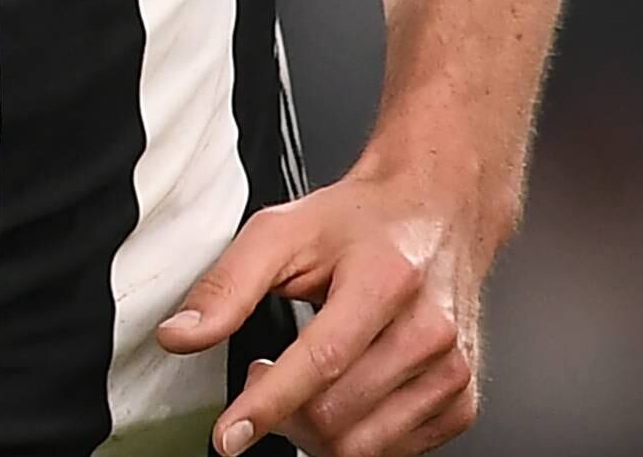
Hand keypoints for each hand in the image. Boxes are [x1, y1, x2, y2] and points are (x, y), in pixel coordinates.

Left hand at [158, 166, 495, 456]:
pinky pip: (392, 452)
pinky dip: (356, 435)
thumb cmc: (365, 222)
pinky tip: (347, 392)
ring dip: (315, 430)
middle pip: (336, 415)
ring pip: (360, 446)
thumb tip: (180, 335)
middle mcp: (430, 328)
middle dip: (283, 412)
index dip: (268, 406)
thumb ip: (227, 285)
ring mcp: (451, 370)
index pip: (322, 363)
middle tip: (264, 372)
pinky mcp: (462, 401)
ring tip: (306, 383)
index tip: (228, 437)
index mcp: (387, 279)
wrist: (439, 211)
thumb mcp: (284, 232)